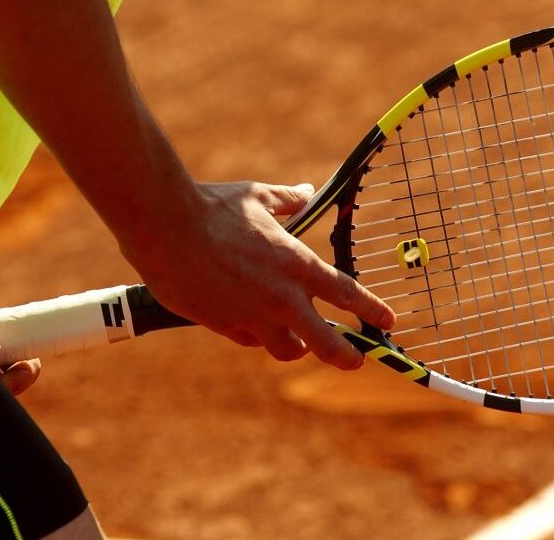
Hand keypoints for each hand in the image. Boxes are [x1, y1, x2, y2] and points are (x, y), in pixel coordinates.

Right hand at [123, 181, 395, 369]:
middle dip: (346, 357)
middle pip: (326, 344)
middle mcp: (280, 298)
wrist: (164, 228)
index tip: (389, 321)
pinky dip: (256, 335)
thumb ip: (288, 201)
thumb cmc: (213, 207)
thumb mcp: (258, 197)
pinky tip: (251, 323)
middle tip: (355, 361)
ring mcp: (251, 318)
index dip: (372, 309)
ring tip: (300, 342)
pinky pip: (249, 340)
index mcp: (297, 265)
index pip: (347, 294)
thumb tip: (305, 192)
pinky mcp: (223, 327)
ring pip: (285, 349)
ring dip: (296, 347)